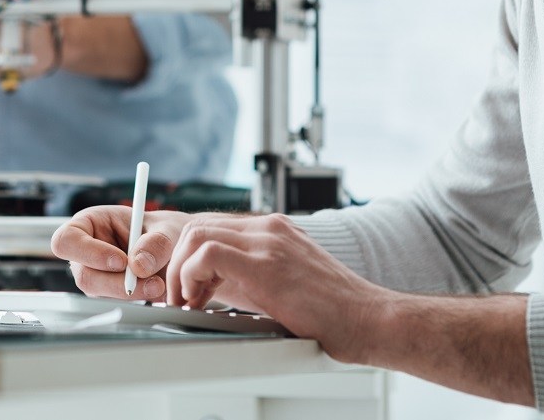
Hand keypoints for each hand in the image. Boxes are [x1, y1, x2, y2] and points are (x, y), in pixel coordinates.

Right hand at [51, 205, 193, 301]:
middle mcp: (87, 252)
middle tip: (150, 282)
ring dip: (131, 293)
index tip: (121, 261)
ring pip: (100, 293)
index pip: (67, 240)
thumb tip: (138, 265)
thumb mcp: (167, 228)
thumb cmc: (165, 232)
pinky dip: (137, 299)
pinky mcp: (109, 293)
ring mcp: (96, 275)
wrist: (178, 252)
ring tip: (159, 285)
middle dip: (116, 282)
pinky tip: (156, 290)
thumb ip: (156, 242)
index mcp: (89, 223)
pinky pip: (115, 303)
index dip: (88, 253)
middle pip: (83, 275)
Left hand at [165, 213, 385, 363]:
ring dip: (180, 270)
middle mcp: (269, 227)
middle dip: (178, 262)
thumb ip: (246, 276)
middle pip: (199, 225)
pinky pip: (207, 254)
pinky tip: (198, 301)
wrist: (366, 318)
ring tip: (185, 301)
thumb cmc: (330, 310)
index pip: (213, 225)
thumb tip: (206, 286)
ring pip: (197, 234)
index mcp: (273, 229)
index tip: (185, 285)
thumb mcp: (281, 282)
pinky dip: (190, 276)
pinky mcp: (266, 263)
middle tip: (178, 296)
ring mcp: (268, 241)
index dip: (188, 255)